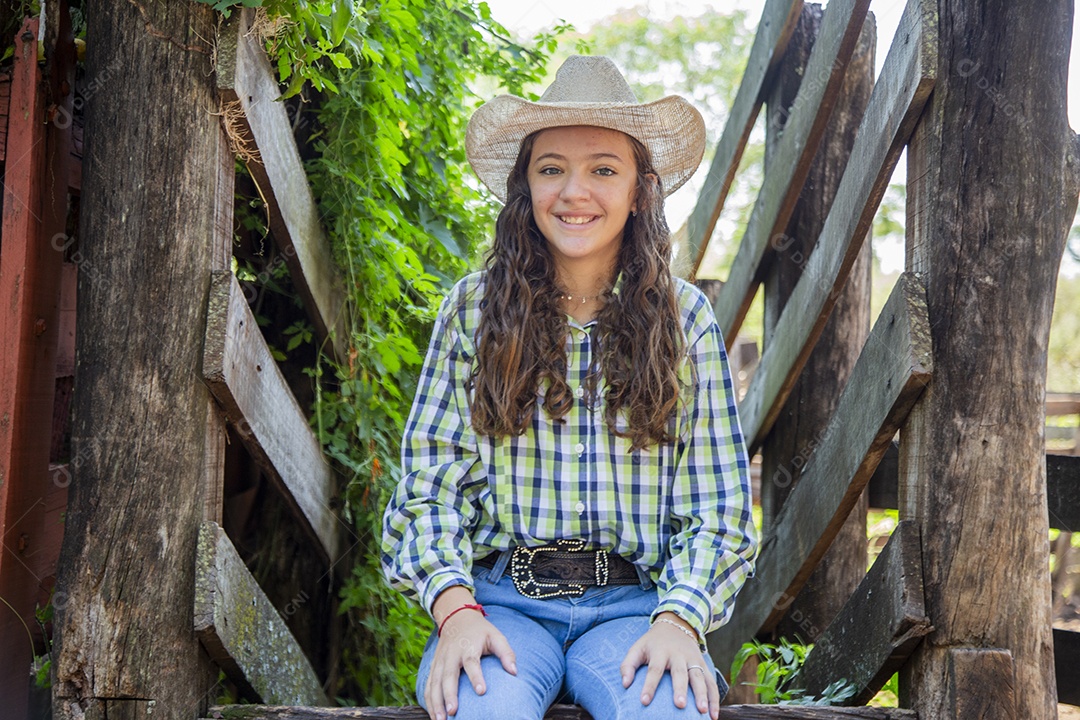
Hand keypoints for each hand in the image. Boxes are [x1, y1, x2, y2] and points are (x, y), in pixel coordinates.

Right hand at [426, 587, 516, 719]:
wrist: (456, 618)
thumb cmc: (480, 631)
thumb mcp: (496, 636)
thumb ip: (506, 653)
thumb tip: (514, 672)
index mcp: (468, 646)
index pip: (471, 662)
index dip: (476, 676)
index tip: (481, 691)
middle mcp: (451, 654)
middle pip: (449, 675)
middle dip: (449, 694)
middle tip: (452, 712)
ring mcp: (440, 661)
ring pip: (435, 682)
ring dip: (436, 702)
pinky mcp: (434, 666)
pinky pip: (428, 685)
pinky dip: (428, 700)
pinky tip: (433, 715)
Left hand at [619, 612, 720, 719]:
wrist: (677, 625)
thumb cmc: (653, 643)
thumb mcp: (638, 648)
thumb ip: (628, 665)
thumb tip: (624, 684)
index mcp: (660, 651)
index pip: (654, 669)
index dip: (649, 685)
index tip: (644, 701)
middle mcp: (678, 655)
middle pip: (680, 673)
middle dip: (681, 689)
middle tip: (680, 705)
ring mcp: (693, 659)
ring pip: (699, 677)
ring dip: (702, 695)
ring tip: (702, 712)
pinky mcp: (704, 665)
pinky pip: (711, 682)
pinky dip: (714, 698)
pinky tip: (713, 715)